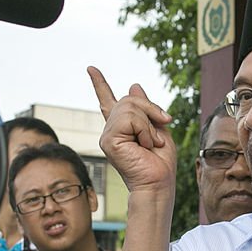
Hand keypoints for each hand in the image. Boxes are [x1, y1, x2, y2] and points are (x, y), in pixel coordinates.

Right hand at [88, 66, 175, 192]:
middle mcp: (111, 128)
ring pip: (130, 107)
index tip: (91, 68)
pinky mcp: (108, 140)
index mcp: (122, 126)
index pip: (108, 100)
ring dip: (149, 124)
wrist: (158, 182)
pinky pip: (130, 119)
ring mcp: (108, 134)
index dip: (100, 84)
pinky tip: (143, 146)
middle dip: (151, 109)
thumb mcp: (159, 128)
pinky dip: (144, 131)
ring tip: (150, 143)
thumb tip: (134, 86)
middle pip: (129, 99)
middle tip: (161, 129)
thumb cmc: (160, 161)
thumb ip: (147, 109)